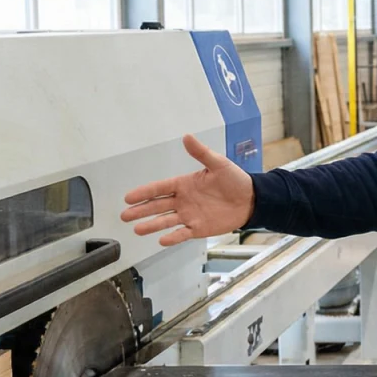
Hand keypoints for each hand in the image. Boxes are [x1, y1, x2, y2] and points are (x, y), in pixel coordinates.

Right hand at [121, 134, 254, 246]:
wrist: (251, 199)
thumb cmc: (235, 180)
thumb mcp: (219, 164)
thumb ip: (201, 153)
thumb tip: (187, 137)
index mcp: (184, 184)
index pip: (159, 188)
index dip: (144, 192)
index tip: (128, 197)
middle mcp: (183, 200)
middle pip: (157, 206)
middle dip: (140, 210)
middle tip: (124, 215)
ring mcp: (189, 215)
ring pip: (166, 221)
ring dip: (151, 225)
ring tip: (137, 229)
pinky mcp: (199, 228)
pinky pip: (182, 233)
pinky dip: (172, 237)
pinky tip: (162, 240)